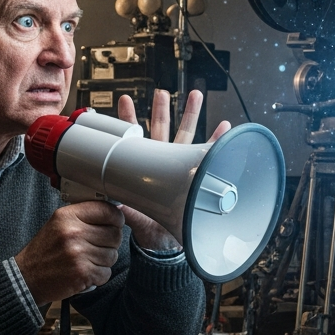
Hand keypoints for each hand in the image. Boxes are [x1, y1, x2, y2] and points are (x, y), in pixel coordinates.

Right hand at [15, 200, 124, 303]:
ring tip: (86, 260)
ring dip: (103, 261)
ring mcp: (78, 254)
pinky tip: (84, 272)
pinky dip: (98, 276)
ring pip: (113, 255)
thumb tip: (117, 210)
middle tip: (94, 247)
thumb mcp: (59, 223)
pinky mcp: (82, 273)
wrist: (27, 277)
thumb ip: (85, 215)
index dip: (116, 218)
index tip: (114, 224)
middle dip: (110, 243)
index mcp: (68, 216)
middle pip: (115, 234)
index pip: (108, 211)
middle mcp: (73, 232)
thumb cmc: (46, 250)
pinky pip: (106, 272)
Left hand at [117, 89, 231, 250]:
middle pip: (162, 128)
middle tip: (161, 92)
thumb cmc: (149, 227)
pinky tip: (224, 126)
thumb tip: (111, 195)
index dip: (129, 120)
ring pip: (187, 134)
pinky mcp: (199, 175)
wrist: (167, 242)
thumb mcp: (134, 213)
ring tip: (195, 94)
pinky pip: (210, 155)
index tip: (125, 101)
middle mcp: (164, 161)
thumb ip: (123, 204)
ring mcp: (182, 166)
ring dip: (192, 114)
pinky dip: (217, 140)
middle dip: (162, 109)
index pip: (135, 139)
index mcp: (145, 166)